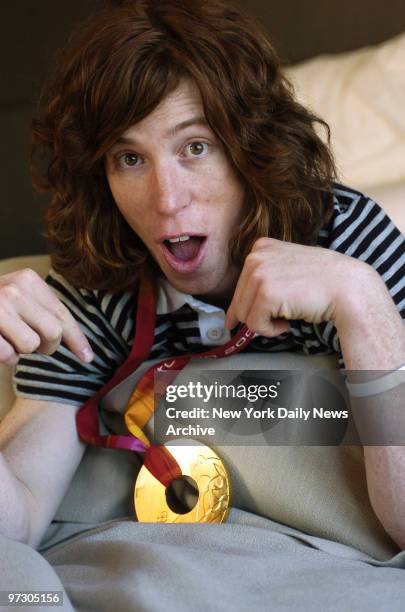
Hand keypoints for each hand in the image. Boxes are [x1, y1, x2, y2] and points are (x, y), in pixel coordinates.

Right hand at [0, 269, 93, 365]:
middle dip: (48, 346)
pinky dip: (7, 357)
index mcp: (28, 279)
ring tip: (10, 338)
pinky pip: (9, 355)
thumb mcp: (17, 294)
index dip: (77, 338)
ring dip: (22, 350)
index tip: (88, 357)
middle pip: (53, 332)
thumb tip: (75, 340)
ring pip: (31, 345)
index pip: (62, 313)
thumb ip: (42, 308)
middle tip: (36, 345)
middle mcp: (15, 290)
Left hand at [225, 237, 369, 335]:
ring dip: (266, 324)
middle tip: (282, 316)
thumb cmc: (323, 281)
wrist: (348, 287)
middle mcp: (256, 257)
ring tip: (287, 316)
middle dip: (258, 315)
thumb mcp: (288, 266)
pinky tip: (288, 322)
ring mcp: (260, 274)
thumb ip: (265, 277)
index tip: (251, 316)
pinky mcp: (266, 294)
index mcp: (261, 247)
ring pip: (244, 316)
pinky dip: (271, 330)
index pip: (240, 286)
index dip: (248, 305)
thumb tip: (235, 312)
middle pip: (239, 302)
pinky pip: (255, 325)